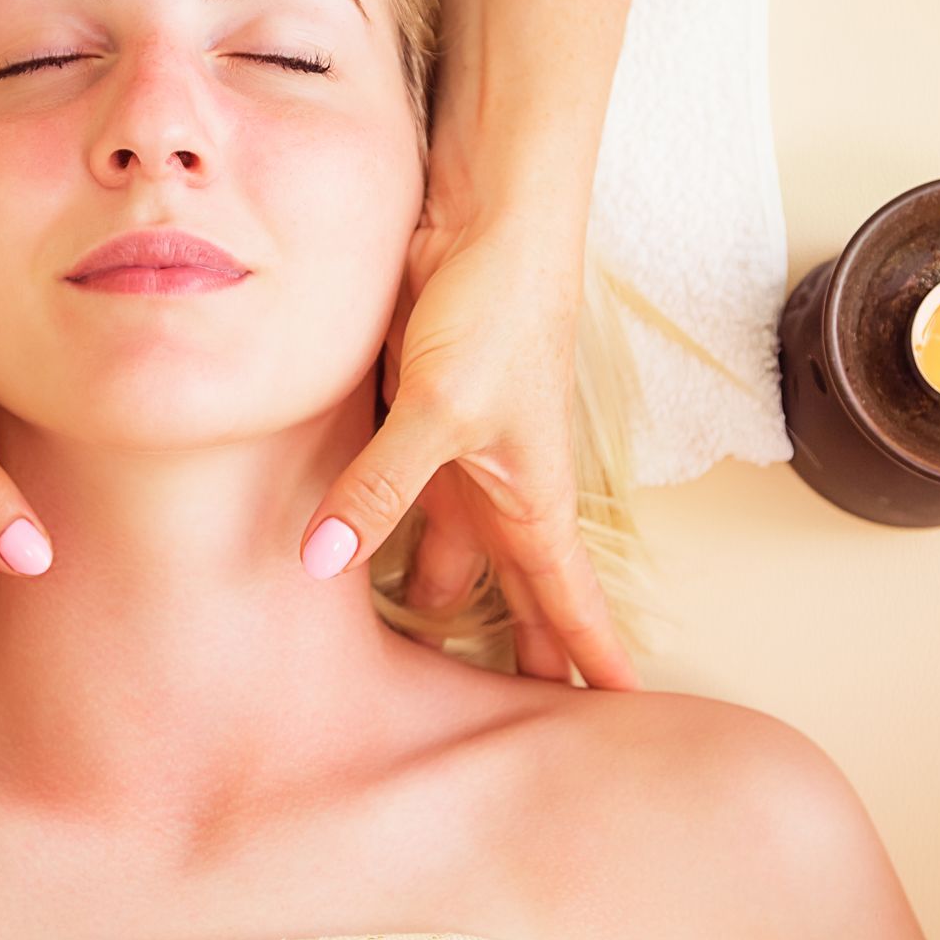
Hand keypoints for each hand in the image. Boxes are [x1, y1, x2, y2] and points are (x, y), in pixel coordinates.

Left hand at [298, 193, 640, 688]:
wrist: (484, 217)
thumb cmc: (498, 310)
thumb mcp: (438, 411)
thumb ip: (380, 488)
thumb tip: (321, 562)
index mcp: (532, 501)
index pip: (572, 605)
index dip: (595, 664)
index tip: (618, 720)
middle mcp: (499, 488)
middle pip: (508, 597)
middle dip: (511, 657)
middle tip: (492, 723)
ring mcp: (454, 454)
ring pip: (443, 550)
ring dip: (429, 598)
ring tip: (403, 665)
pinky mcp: (409, 418)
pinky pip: (390, 492)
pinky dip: (372, 526)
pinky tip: (336, 556)